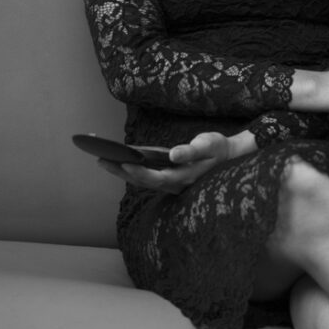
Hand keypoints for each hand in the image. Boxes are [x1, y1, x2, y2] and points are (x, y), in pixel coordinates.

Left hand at [97, 128, 256, 193]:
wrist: (229, 157)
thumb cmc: (217, 149)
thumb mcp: (208, 145)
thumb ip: (191, 150)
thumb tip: (173, 155)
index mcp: (183, 177)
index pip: (156, 177)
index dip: (139, 172)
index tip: (122, 163)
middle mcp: (174, 184)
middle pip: (143, 181)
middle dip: (120, 171)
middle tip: (99, 159)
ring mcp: (170, 183)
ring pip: (141, 180)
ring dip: (121, 171)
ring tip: (101, 159)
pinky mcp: (168, 178)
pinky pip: (145, 176)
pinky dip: (130, 169)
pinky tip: (117, 160)